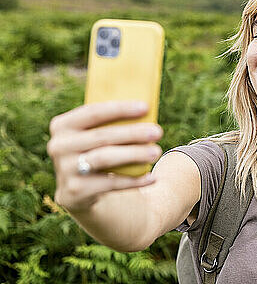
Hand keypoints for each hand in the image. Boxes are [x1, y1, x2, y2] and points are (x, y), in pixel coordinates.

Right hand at [46, 101, 162, 212]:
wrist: (80, 190)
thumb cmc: (97, 150)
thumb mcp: (96, 134)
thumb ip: (112, 122)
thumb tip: (147, 109)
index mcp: (62, 125)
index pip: (93, 112)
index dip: (120, 109)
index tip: (146, 107)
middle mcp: (58, 146)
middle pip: (102, 136)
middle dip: (133, 133)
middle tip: (158, 131)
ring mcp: (65, 170)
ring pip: (105, 158)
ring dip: (134, 154)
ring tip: (156, 152)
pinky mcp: (74, 191)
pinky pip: (109, 184)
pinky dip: (133, 180)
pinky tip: (152, 177)